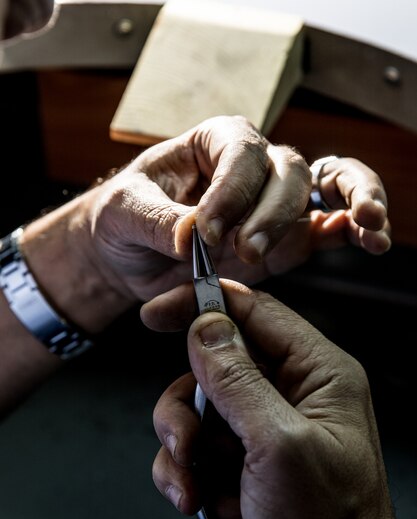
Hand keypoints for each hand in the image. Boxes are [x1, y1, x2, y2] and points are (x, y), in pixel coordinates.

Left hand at [88, 144, 390, 299]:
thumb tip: (193, 239)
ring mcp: (272, 203)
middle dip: (274, 212)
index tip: (205, 232)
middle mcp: (250, 167)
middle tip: (246, 251)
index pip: (241, 152)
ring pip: (321, 192)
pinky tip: (372, 240)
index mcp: (213, 143)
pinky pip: (328, 227)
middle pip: (288, 172)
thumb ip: (158, 221)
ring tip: (363, 229)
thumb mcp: (125, 213)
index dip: (232, 191)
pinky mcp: (285, 239)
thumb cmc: (123, 220)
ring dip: (344, 207)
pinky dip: (353, 230)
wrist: (129, 256)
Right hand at [144, 283, 415, 518]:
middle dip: (187, 408)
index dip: (202, 306)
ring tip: (194, 486)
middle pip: (214, 367)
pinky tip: (207, 503)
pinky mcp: (248, 458)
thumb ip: (237, 380)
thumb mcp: (278, 445)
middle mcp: (293, 393)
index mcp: (317, 373)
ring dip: (185, 450)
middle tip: (184, 442)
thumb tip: (206, 327)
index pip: (253, 314)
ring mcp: (267, 426)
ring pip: (199, 411)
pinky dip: (191, 475)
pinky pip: (200, 447)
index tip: (157, 313)